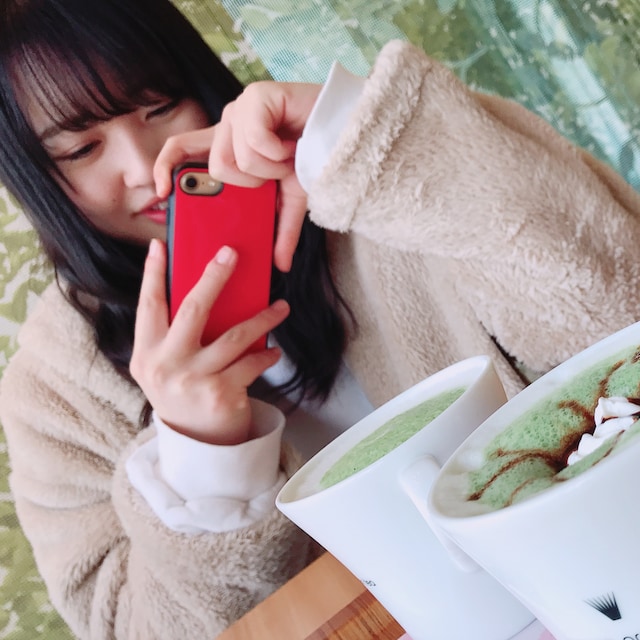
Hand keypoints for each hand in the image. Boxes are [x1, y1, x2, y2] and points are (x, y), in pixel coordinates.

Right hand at [130, 239, 288, 444]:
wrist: (197, 443)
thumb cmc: (183, 393)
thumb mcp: (166, 365)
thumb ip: (174, 336)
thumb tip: (203, 288)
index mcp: (147, 353)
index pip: (148, 306)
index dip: (152, 274)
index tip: (159, 245)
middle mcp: (166, 366)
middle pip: (192, 310)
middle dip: (213, 277)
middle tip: (231, 254)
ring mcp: (194, 381)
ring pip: (235, 336)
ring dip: (263, 317)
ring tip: (281, 308)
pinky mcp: (221, 395)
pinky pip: (251, 363)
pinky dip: (266, 355)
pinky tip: (272, 351)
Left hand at [154, 81, 321, 271]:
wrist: (344, 132)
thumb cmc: (314, 159)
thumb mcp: (292, 201)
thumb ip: (281, 231)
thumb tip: (281, 265)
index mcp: (229, 147)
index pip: (180, 150)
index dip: (164, 169)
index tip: (160, 193)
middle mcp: (228, 126)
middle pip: (214, 167)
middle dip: (250, 183)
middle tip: (273, 178)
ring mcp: (241, 109)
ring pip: (235, 158)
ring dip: (270, 168)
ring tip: (288, 158)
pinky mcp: (256, 97)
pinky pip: (254, 140)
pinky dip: (278, 152)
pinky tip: (292, 145)